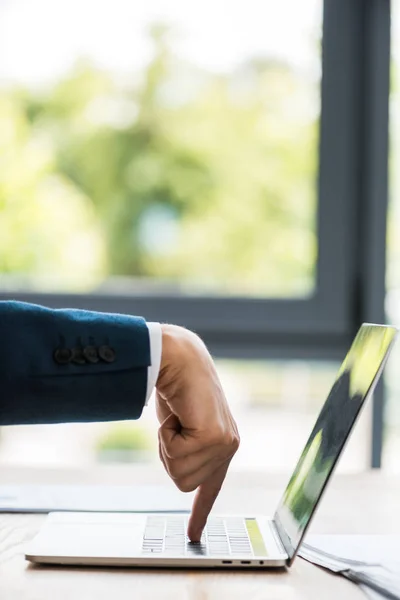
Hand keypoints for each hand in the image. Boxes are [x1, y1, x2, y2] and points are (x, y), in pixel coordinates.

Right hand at [155, 324, 239, 541]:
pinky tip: (178, 415)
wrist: (178, 356)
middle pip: (182, 481)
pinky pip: (176, 455)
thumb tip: (176, 457)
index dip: (199, 511)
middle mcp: (228, 447)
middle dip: (168, 453)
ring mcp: (225, 444)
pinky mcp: (215, 438)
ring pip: (178, 471)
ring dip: (167, 443)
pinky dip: (167, 435)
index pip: (211, 486)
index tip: (194, 534)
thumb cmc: (175, 385)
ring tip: (178, 417)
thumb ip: (185, 444)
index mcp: (221, 444)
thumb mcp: (180, 422)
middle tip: (176, 424)